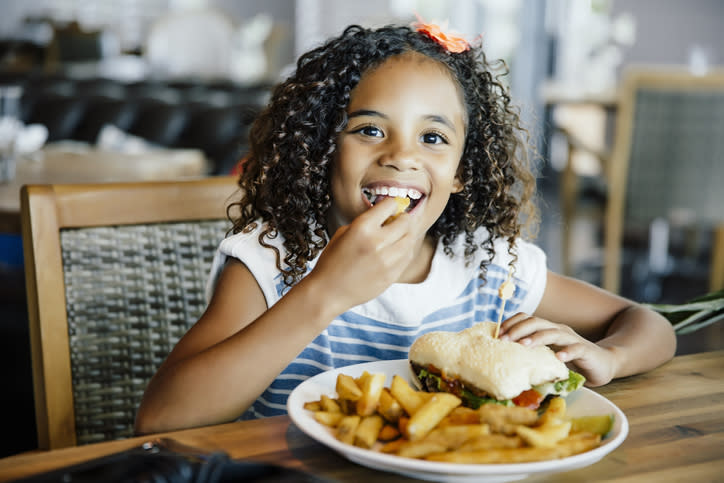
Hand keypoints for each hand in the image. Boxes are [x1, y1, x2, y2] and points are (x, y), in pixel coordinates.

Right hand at [306, 197, 422, 313]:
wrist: (328, 292)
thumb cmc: (332, 261)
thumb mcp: (343, 233)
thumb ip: (366, 222)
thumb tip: (386, 217)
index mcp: (362, 227)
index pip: (390, 204)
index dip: (391, 205)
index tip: (390, 208)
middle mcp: (377, 242)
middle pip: (406, 221)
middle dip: (403, 218)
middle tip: (399, 220)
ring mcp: (387, 260)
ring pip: (411, 239)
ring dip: (407, 234)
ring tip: (399, 236)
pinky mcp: (392, 275)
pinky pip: (408, 256)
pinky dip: (405, 250)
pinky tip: (397, 250)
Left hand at [499, 313, 616, 386]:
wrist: (603, 363)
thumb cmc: (571, 360)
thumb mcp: (548, 354)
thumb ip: (532, 353)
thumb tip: (504, 358)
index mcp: (547, 329)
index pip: (527, 319)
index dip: (511, 323)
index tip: (496, 334)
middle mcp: (558, 330)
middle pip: (536, 323)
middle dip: (518, 329)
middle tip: (503, 339)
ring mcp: (572, 339)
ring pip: (553, 333)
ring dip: (537, 338)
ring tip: (524, 345)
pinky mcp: (586, 350)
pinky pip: (576, 349)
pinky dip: (567, 352)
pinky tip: (558, 358)